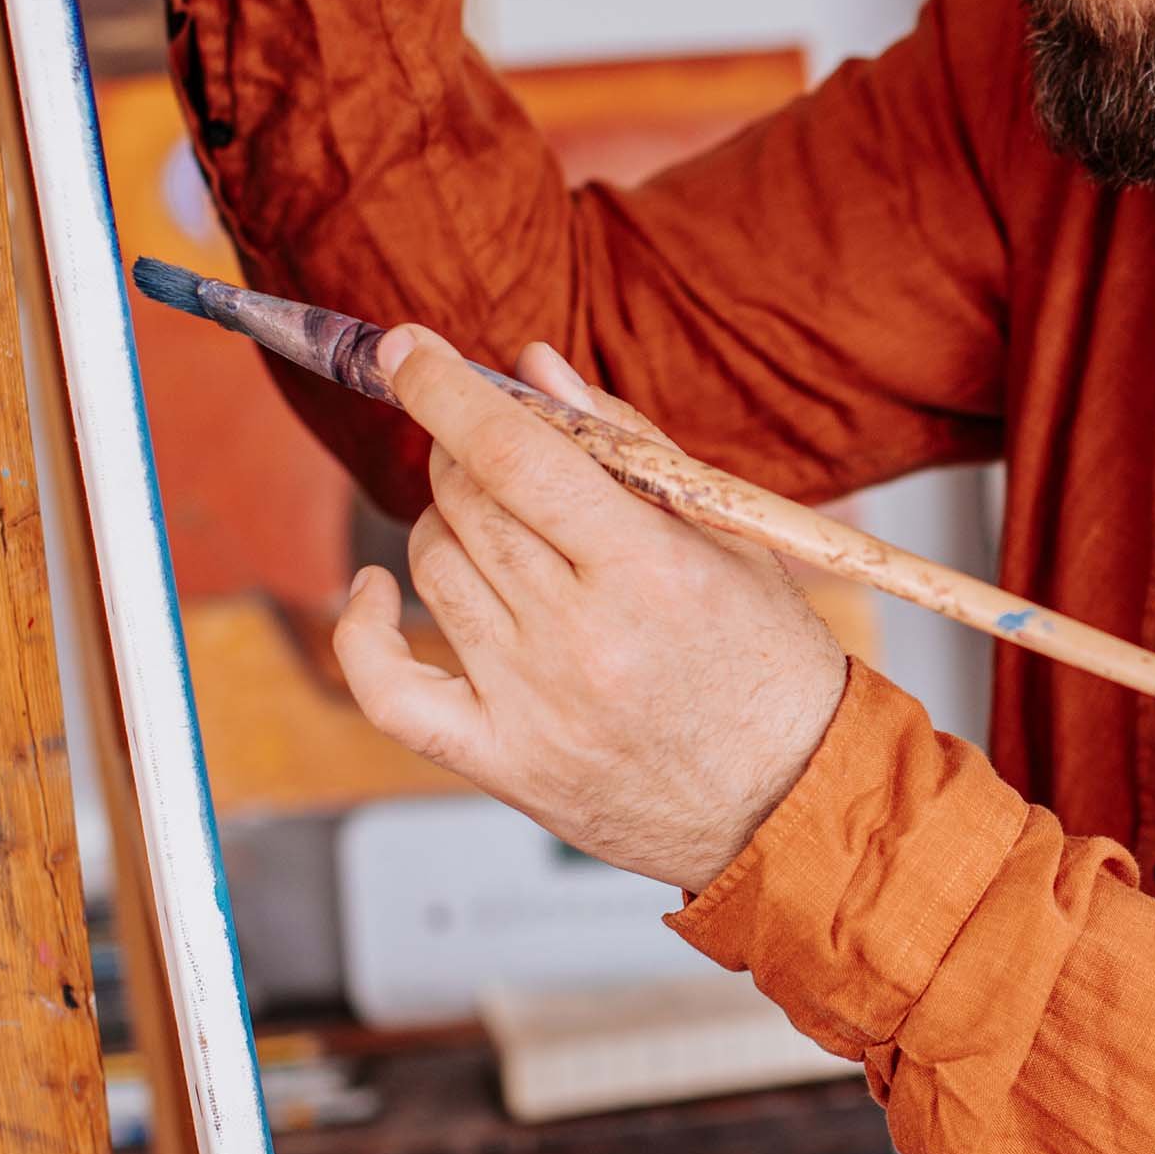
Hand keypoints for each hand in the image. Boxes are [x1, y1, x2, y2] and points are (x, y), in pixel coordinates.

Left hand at [330, 333, 849, 892]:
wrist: (790, 802)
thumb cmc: (770, 664)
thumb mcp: (730, 538)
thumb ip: (628, 447)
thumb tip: (532, 370)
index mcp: (651, 573)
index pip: (517, 457)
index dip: (447, 391)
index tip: (408, 350)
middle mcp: (583, 640)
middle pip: (467, 502)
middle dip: (463, 453)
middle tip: (492, 449)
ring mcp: (534, 706)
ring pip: (432, 567)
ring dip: (446, 524)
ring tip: (496, 529)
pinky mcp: (502, 762)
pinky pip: (387, 686)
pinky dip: (364, 628)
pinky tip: (379, 593)